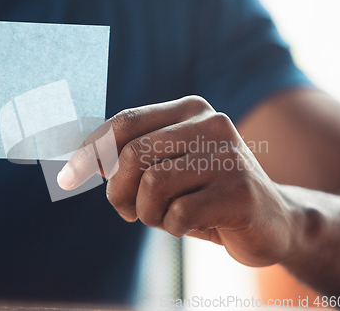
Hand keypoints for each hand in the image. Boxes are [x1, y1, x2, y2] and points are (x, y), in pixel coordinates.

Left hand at [58, 96, 296, 266]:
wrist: (272, 221)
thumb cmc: (205, 195)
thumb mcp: (164, 170)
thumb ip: (128, 158)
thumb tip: (79, 158)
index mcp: (190, 110)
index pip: (125, 123)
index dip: (89, 151)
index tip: (66, 178)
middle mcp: (211, 123)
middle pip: (133, 155)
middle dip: (117, 192)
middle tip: (126, 212)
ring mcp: (229, 155)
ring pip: (152, 185)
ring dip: (147, 213)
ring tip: (163, 218)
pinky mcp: (241, 190)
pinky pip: (178, 214)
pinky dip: (173, 228)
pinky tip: (191, 225)